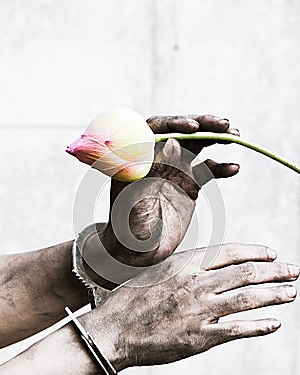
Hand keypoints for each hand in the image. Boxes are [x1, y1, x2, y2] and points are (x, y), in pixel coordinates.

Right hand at [87, 243, 297, 368]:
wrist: (114, 330)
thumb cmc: (131, 300)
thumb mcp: (157, 272)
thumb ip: (185, 269)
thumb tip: (209, 269)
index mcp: (185, 264)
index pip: (230, 252)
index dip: (255, 251)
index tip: (271, 253)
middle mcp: (196, 283)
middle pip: (246, 273)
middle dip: (274, 271)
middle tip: (293, 271)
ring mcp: (200, 311)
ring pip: (248, 298)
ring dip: (274, 295)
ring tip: (291, 292)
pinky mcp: (201, 338)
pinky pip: (238, 330)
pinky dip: (259, 326)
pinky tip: (274, 323)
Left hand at [97, 114, 239, 271]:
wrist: (138, 251)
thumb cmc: (128, 230)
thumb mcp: (136, 203)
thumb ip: (152, 174)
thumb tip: (173, 143)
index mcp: (138, 158)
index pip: (155, 130)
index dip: (175, 123)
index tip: (193, 126)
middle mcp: (157, 158)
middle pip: (181, 132)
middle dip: (202, 124)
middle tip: (224, 124)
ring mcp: (174, 169)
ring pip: (197, 146)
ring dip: (215, 137)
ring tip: (234, 135)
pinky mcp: (188, 183)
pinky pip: (207, 170)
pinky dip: (221, 167)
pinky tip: (234, 168)